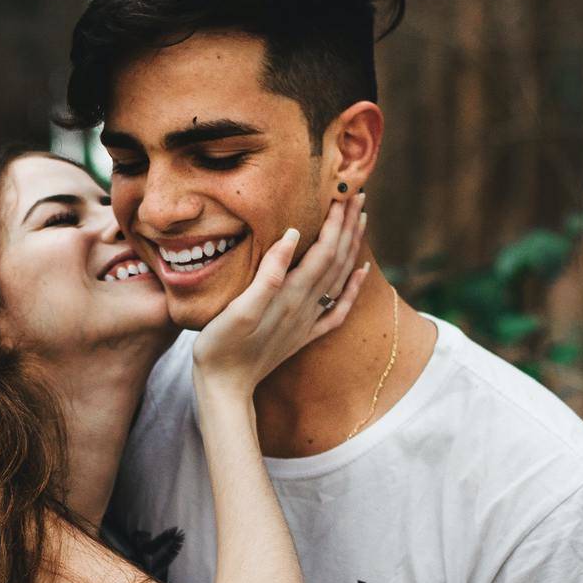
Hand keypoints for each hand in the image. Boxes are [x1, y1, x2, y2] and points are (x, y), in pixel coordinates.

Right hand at [192, 192, 366, 393]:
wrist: (225, 388)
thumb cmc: (221, 347)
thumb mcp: (238, 309)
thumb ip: (269, 274)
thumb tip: (292, 234)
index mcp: (291, 296)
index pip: (324, 251)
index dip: (335, 221)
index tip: (343, 193)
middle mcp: (305, 307)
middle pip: (337, 260)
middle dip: (349, 226)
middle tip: (357, 195)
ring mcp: (307, 322)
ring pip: (341, 279)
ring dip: (353, 248)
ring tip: (361, 220)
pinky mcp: (303, 335)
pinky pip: (338, 309)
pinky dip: (353, 288)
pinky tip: (360, 272)